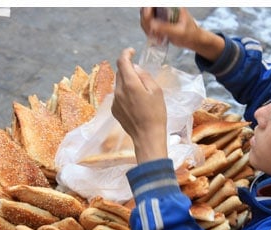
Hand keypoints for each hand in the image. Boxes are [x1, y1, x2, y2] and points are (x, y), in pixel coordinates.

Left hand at [111, 48, 167, 162]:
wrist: (147, 136)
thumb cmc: (156, 113)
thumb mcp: (156, 91)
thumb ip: (144, 76)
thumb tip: (135, 68)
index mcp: (130, 84)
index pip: (122, 62)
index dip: (126, 53)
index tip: (132, 52)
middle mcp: (119, 90)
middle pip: (120, 73)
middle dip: (128, 69)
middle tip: (141, 75)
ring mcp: (115, 101)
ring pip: (119, 84)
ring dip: (127, 82)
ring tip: (140, 92)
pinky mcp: (114, 110)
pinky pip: (118, 96)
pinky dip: (125, 93)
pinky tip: (135, 103)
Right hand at [140, 7, 224, 62]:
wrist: (193, 40)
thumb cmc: (190, 34)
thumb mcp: (179, 32)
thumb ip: (166, 28)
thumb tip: (152, 26)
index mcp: (171, 5)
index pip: (154, 2)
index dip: (147, 9)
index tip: (148, 19)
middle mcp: (165, 7)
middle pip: (146, 9)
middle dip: (146, 21)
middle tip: (151, 32)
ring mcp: (161, 14)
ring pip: (145, 17)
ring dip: (146, 27)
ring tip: (155, 36)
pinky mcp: (158, 21)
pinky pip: (148, 24)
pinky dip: (149, 31)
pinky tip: (157, 38)